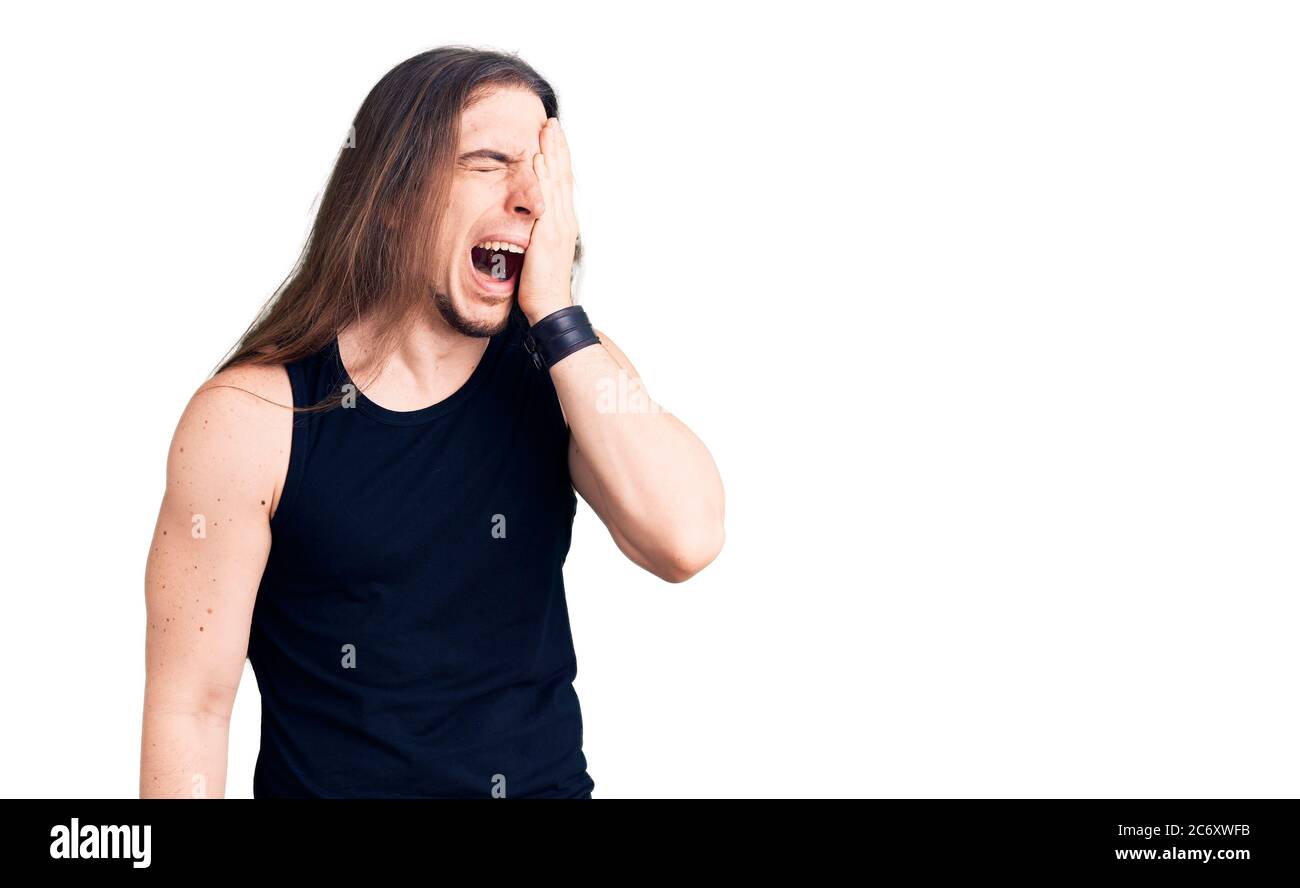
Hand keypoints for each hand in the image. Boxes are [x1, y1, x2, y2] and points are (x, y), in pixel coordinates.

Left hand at [518, 117, 578, 324]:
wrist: (550, 306)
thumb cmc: (543, 285)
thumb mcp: (540, 252)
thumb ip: (537, 233)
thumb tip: (529, 221)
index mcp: (563, 223)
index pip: (562, 184)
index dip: (558, 158)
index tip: (553, 136)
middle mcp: (565, 220)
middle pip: (562, 176)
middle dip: (557, 147)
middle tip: (551, 121)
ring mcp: (558, 226)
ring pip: (556, 182)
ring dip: (551, 154)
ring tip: (547, 130)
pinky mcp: (548, 234)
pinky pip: (546, 200)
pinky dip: (543, 179)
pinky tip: (538, 161)